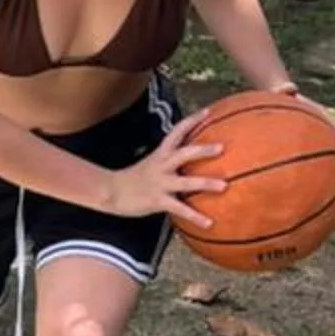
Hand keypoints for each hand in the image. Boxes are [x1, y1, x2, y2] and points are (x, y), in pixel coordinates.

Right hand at [115, 113, 223, 227]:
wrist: (110, 192)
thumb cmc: (134, 179)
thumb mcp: (151, 164)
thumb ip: (169, 161)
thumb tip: (188, 160)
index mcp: (161, 154)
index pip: (177, 131)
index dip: (192, 120)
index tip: (208, 112)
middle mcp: (162, 165)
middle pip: (184, 153)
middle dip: (203, 150)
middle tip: (222, 148)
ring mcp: (160, 183)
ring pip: (186, 182)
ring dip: (205, 183)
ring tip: (224, 186)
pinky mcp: (157, 201)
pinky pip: (180, 209)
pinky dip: (195, 217)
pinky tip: (209, 223)